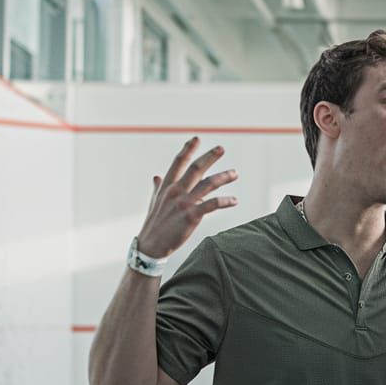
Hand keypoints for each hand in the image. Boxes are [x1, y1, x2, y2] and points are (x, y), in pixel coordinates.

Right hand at [136, 138, 238, 258]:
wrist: (151, 246)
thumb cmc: (155, 224)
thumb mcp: (154, 202)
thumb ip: (158, 187)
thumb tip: (156, 176)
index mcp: (167, 186)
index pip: (178, 162)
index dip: (188, 149)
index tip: (196, 138)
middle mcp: (175, 191)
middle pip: (195, 168)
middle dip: (209, 157)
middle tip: (221, 148)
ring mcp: (184, 203)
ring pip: (208, 184)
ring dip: (223, 177)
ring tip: (235, 173)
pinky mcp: (191, 216)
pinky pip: (212, 204)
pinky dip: (225, 201)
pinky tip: (234, 200)